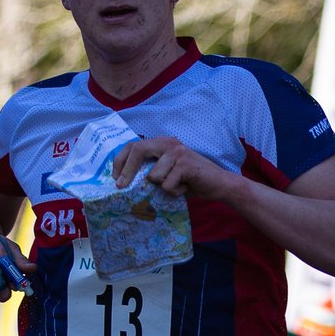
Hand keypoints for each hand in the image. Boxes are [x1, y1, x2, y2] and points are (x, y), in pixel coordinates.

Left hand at [114, 135, 235, 200]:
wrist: (220, 184)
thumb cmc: (191, 181)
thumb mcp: (168, 171)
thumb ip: (151, 170)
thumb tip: (124, 181)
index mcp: (162, 143)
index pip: (134, 146)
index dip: (121, 160)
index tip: (115, 177)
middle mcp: (168, 143)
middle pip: (138, 150)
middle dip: (126, 170)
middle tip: (119, 186)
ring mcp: (177, 152)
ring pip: (153, 176)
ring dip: (163, 188)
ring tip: (178, 186)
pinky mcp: (185, 164)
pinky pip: (167, 185)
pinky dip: (175, 192)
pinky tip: (186, 188)